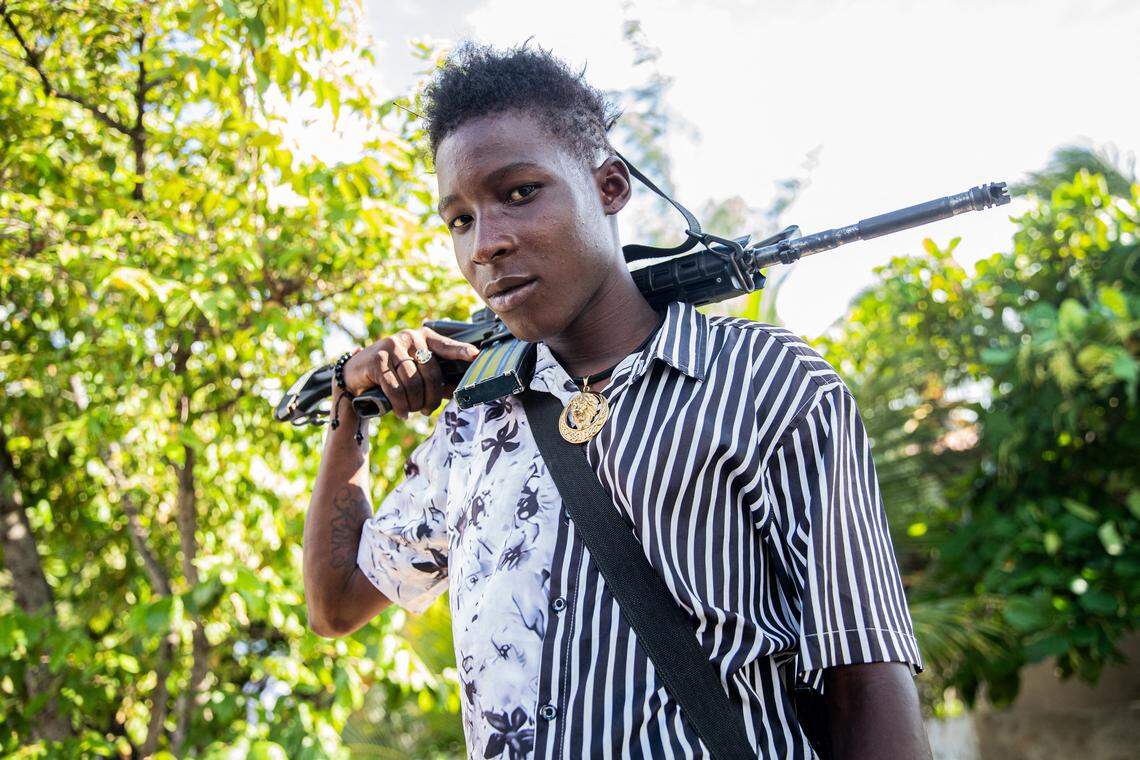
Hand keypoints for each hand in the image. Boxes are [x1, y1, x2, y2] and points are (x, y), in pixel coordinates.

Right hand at [339, 326, 479, 419]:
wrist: (357, 373)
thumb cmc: (394, 374)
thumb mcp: (415, 372)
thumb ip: (436, 379)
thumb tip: (457, 391)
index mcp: (424, 337)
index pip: (446, 345)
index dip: (460, 351)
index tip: (476, 355)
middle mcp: (409, 338)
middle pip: (430, 373)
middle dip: (431, 398)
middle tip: (427, 410)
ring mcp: (392, 346)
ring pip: (413, 383)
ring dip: (414, 404)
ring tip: (412, 411)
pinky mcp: (377, 360)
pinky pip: (395, 388)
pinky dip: (400, 405)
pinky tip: (402, 413)